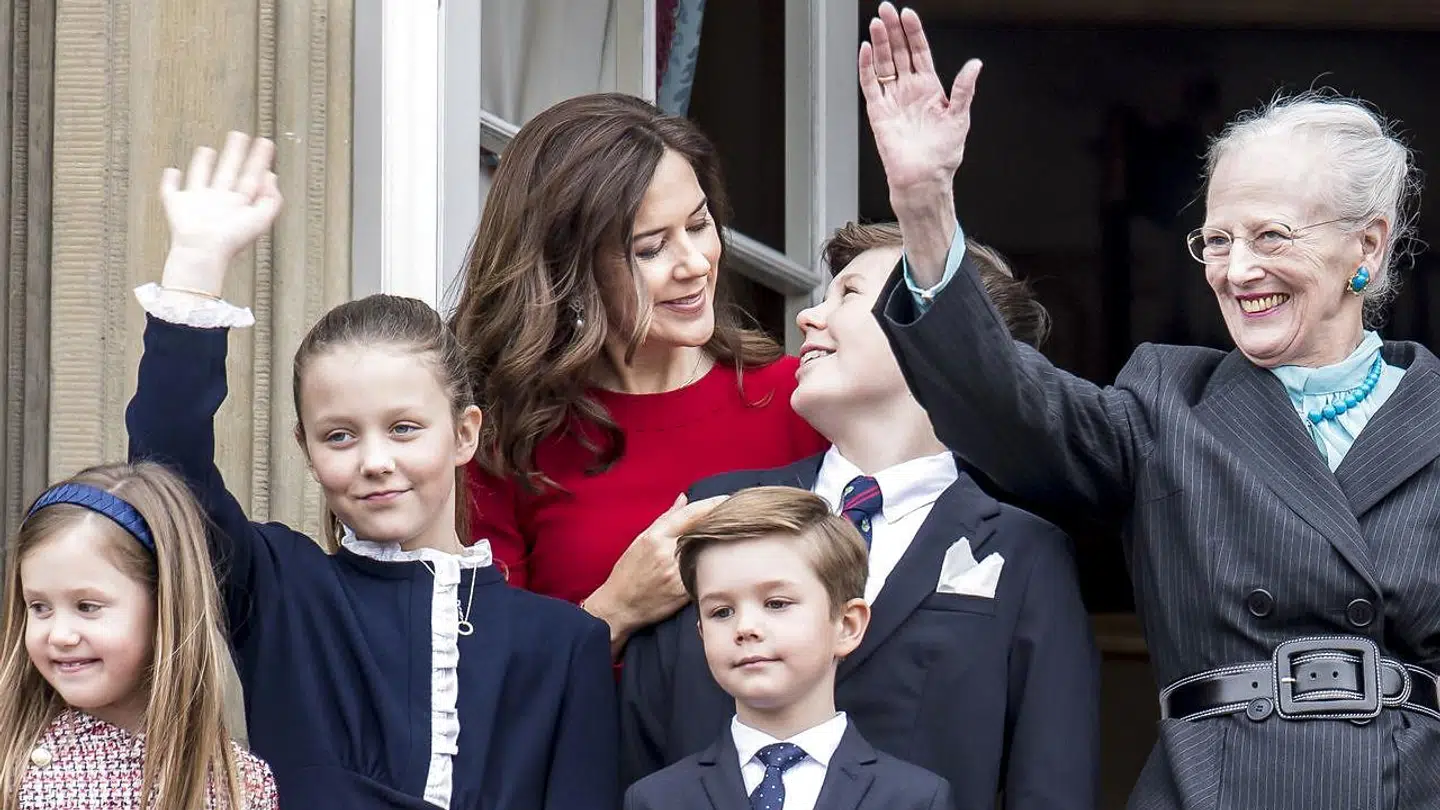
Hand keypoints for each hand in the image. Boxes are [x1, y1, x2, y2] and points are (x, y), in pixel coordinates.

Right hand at [159, 131, 282, 295]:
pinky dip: (169, 181)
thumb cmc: (231, 241)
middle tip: (240, 135)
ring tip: (207, 149)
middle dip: (235, 153)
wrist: (204, 251)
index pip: (252, 176)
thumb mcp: (261, 219)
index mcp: (239, 204)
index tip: (265, 143)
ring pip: (201, 176)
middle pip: (228, 171)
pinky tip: (171, 171)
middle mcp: (219, 201)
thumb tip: (271, 176)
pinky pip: (170, 191)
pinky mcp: (176, 206)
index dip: (259, 160)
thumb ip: (272, 199)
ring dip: (204, 163)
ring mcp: (197, 202)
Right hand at [585, 493, 728, 652]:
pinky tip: (726, 565)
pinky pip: (703, 576)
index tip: (728, 499)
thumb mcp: (641, 541)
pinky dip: (714, 569)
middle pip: (703, 531)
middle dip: (722, 522)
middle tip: (742, 514)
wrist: (619, 605)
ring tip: (738, 537)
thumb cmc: (629, 572)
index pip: (689, 514)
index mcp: (655, 537)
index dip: (711, 504)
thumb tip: (684, 498)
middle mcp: (666, 552)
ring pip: (706, 554)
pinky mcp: (681, 592)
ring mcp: (674, 573)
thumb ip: (665, 519)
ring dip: (722, 545)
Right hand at [859, 3, 980, 201]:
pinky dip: (866, 68)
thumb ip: (964, 89)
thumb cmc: (943, 154)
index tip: (908, 14)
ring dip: (879, 43)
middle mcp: (909, 90)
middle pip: (898, 52)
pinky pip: (870, 85)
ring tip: (876, 23)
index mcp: (929, 88)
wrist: (924, 178)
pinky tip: (865, 50)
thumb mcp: (960, 117)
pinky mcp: (878, 112)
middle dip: (892, 30)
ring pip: (883, 64)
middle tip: (886, 9)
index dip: (913, 33)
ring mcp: (893, 99)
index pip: (919, 52)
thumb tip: (975, 64)